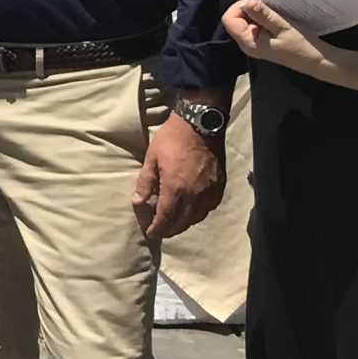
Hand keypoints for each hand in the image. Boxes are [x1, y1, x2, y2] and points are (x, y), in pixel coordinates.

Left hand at [132, 110, 224, 238]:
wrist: (200, 125)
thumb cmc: (172, 139)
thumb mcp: (152, 158)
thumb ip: (145, 182)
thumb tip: (137, 202)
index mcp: (175, 189)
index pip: (166, 219)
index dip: (157, 229)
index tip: (150, 233)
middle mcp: (195, 196)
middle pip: (182, 223)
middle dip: (169, 229)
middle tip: (159, 229)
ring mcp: (209, 192)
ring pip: (196, 218)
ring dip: (183, 223)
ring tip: (172, 220)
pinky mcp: (219, 187)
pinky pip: (208, 208)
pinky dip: (197, 213)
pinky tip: (190, 209)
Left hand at [223, 0, 333, 76]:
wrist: (318, 61)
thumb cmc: (301, 46)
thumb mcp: (283, 27)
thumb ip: (264, 15)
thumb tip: (248, 2)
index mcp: (247, 42)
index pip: (229, 19)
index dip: (239, 7)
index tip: (257, 2)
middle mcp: (247, 43)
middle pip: (235, 19)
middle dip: (249, 8)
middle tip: (267, 6)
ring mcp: (254, 42)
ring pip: (246, 20)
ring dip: (257, 12)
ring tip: (272, 11)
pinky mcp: (263, 40)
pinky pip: (255, 24)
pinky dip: (262, 17)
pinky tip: (274, 17)